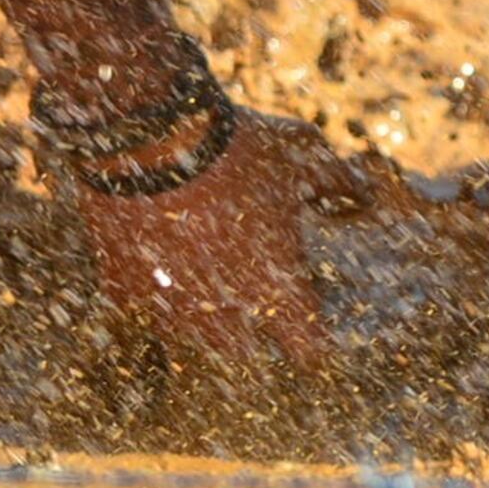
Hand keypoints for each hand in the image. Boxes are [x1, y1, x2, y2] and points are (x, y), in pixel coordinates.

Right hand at [73, 111, 398, 370]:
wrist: (151, 136)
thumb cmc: (239, 148)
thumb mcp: (303, 155)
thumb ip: (338, 182)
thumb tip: (366, 193)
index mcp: (276, 291)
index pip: (307, 348)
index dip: (313, 339)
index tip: (312, 321)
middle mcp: (222, 315)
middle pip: (245, 351)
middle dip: (254, 331)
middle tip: (256, 296)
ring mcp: (168, 308)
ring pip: (190, 335)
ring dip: (201, 316)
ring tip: (206, 282)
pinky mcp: (122, 289)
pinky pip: (142, 306)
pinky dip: (151, 290)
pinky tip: (157, 262)